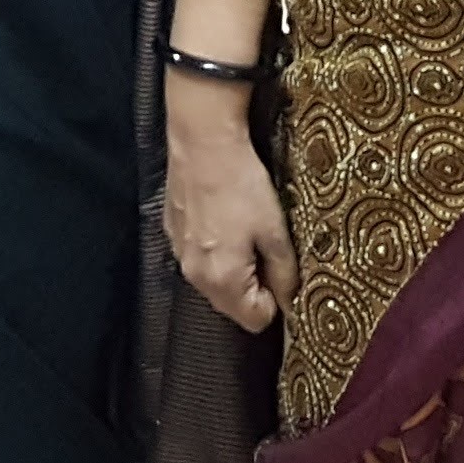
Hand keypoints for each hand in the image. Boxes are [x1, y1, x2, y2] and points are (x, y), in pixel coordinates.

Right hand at [161, 92, 295, 332]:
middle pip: (232, 306)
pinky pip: (198, 260)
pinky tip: (223, 220)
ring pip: (214, 283)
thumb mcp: (275, 229)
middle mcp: (195, 276)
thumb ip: (285, 273)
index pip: (255, 320)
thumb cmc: (242, 185)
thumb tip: (291, 301)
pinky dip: (214, 251)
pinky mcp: (172, 234)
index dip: (275, 302)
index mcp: (223, 280)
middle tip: (267, 249)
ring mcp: (180, 255)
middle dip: (253, 288)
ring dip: (233, 270)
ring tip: (245, 232)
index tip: (282, 273)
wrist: (202, 142)